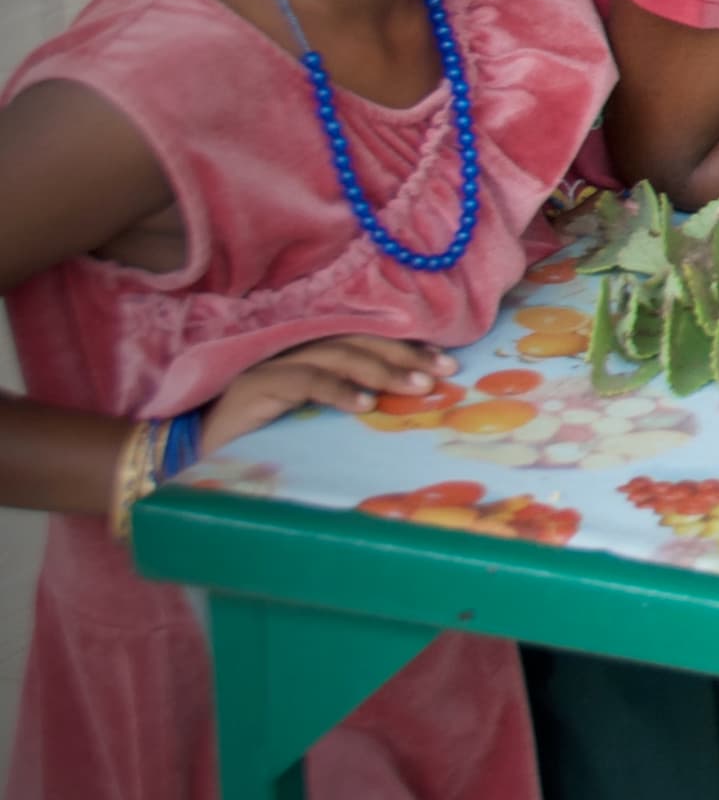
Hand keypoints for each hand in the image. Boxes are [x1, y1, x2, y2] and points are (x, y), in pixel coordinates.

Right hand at [204, 336, 454, 451]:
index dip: (406, 350)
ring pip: (338, 356)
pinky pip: (304, 380)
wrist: (193, 457)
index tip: (446, 364)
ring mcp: (274, 365)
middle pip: (359, 342)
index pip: (367, 343)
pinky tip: (365, 404)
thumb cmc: (259, 442)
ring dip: (381, 370)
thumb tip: (403, 410)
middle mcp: (294, 352)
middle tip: (444, 372)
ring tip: (417, 387)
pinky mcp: (256, 385)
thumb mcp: (313, 423)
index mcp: (312, 357)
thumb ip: (348, 406)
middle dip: (405, 355)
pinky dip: (337, 390)